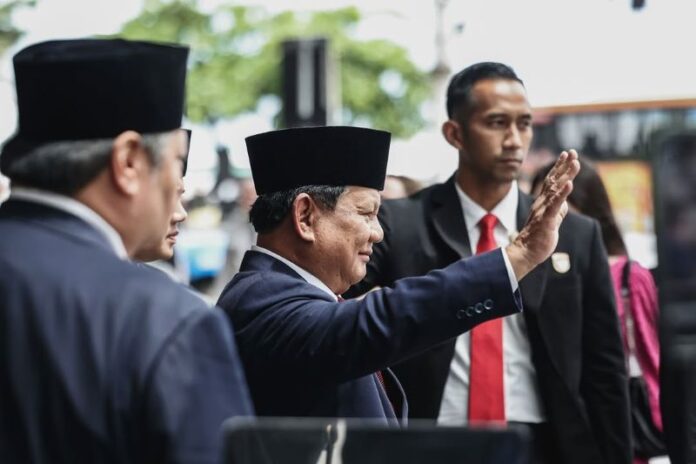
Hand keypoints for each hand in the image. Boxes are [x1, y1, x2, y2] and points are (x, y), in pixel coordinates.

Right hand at [505, 149, 579, 279]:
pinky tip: (569, 184)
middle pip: (554, 180)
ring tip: (575, 163)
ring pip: (555, 190)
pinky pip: (555, 205)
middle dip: (564, 166)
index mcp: (543, 203)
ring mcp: (543, 211)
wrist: (526, 253)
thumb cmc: (538, 239)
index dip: (559, 167)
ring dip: (566, 175)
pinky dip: (562, 194)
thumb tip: (565, 204)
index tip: (566, 154)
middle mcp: (542, 203)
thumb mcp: (551, 222)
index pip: (552, 181)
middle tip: (572, 152)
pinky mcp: (546, 220)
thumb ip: (558, 211)